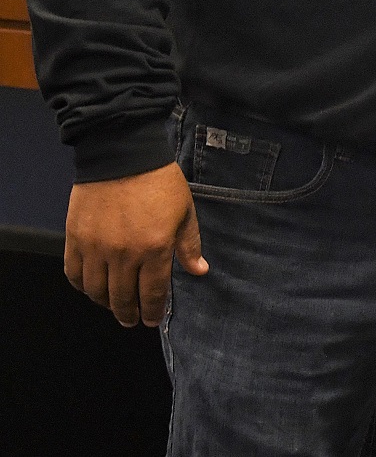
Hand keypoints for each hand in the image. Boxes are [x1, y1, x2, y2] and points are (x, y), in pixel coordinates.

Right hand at [64, 162, 207, 327]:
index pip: (152, 293)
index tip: (151, 320)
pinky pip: (74, 274)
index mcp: (155, 249)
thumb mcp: (185, 211)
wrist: (122, 156)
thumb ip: (189, 245)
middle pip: (122, 297)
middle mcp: (124, 254)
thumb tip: (199, 271)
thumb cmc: (160, 183)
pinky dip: (81, 286)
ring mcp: (96, 249)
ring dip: (105, 303)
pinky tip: (91, 288)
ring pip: (96, 291)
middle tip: (131, 320)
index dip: (152, 311)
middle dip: (128, 314)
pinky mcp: (75, 240)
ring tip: (113, 306)